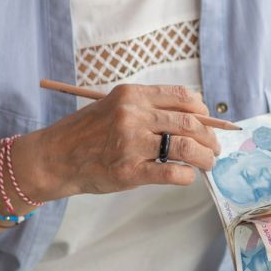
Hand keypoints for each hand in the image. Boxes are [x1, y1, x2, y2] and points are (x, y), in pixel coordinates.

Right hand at [17, 83, 220, 198]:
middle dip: (210, 137)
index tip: (207, 122)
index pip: (183, 97)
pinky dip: (187, 175)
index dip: (203, 111)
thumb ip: (147, 108)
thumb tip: (192, 117)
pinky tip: (186, 176)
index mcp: (132, 95)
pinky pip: (172, 173)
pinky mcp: (129, 171)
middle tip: (214, 148)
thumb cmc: (86, 133)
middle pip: (190, 122)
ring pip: (186, 147)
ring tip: (207, 163)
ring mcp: (131, 144)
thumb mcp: (114, 106)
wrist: (55, 157)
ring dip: (205, 157)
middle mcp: (133, 115)